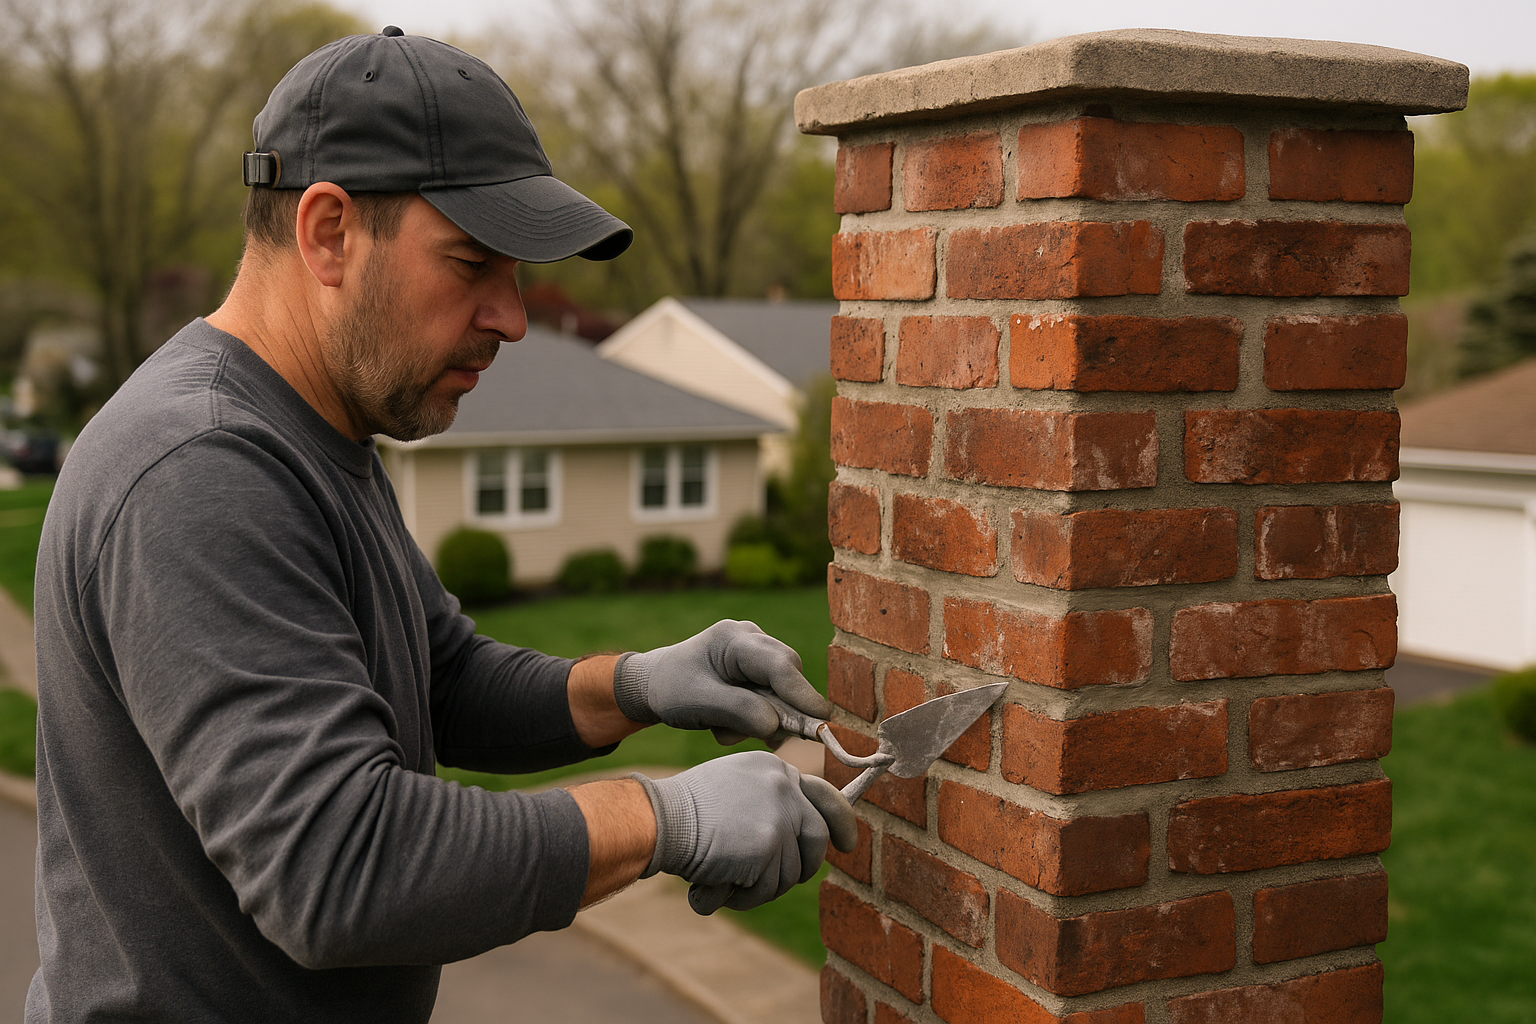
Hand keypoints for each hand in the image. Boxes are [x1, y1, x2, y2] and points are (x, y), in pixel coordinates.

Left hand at [613, 620, 830, 742]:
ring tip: (726, 729)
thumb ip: (740, 711)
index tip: (822, 721)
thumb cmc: (672, 690)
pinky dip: (757, 717)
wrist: (654, 685)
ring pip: (783, 691)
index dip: (803, 694)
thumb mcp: (700, 703)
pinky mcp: (757, 672)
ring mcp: (756, 655)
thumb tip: (776, 725)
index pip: (779, 665)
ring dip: (763, 718)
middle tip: (767, 739)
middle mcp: (752, 640)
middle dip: (782, 711)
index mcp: (734, 638)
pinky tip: (730, 724)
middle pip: (788, 676)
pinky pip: (773, 697)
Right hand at [630, 751, 856, 913]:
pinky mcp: (770, 847)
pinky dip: (741, 897)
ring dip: (759, 887)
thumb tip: (797, 839)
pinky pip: (767, 888)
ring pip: (790, 872)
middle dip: (801, 868)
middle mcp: (784, 787)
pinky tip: (713, 888)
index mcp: (775, 769)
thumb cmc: (684, 810)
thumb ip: (767, 802)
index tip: (848, 845)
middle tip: (776, 882)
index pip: (824, 795)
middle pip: (816, 839)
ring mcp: (780, 816)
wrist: (659, 819)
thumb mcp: (733, 788)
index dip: (840, 823)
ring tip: (723, 881)